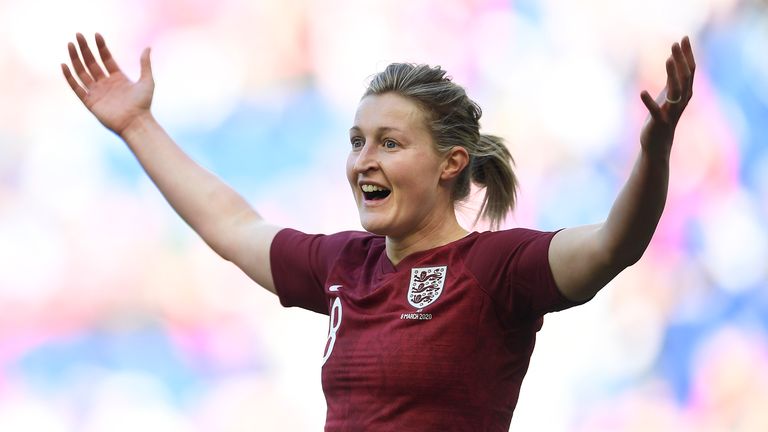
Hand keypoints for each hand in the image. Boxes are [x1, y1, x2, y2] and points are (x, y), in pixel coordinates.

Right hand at [62, 33, 153, 135]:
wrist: (136, 123)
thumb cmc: (144, 104)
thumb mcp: (147, 81)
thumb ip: (145, 65)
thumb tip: (147, 47)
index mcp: (118, 78)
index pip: (106, 58)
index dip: (101, 47)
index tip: (96, 35)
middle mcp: (105, 83)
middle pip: (92, 62)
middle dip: (85, 49)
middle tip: (78, 34)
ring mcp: (97, 92)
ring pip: (82, 72)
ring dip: (75, 58)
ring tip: (70, 44)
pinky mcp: (90, 102)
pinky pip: (76, 87)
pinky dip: (69, 77)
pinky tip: (64, 65)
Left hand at [639, 36, 694, 154]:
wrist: (658, 143)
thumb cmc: (662, 116)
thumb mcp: (668, 95)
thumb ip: (672, 78)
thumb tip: (673, 57)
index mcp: (684, 93)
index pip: (690, 70)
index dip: (688, 54)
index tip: (684, 37)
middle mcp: (681, 101)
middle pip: (685, 77)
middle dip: (681, 59)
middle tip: (675, 43)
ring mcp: (670, 112)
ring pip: (675, 91)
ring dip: (672, 74)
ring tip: (668, 59)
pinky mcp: (658, 122)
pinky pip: (654, 110)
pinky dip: (649, 101)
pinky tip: (642, 92)